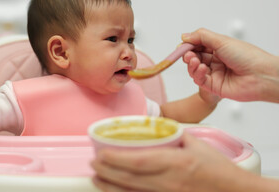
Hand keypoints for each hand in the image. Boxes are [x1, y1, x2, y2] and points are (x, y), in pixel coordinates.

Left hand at [91, 133, 253, 191]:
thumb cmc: (217, 168)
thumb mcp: (195, 143)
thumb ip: (172, 134)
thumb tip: (153, 126)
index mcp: (177, 163)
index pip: (140, 161)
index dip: (117, 159)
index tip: (101, 153)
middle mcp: (169, 183)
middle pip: (131, 178)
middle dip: (108, 171)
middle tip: (92, 163)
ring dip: (111, 186)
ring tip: (96, 178)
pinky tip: (113, 191)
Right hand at [182, 28, 278, 101]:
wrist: (260, 75)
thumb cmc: (248, 56)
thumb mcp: (221, 41)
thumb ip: (201, 37)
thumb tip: (184, 36)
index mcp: (219, 49)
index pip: (198, 46)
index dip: (189, 45)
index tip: (182, 44)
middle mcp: (216, 61)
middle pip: (194, 57)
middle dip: (188, 55)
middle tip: (187, 54)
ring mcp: (214, 74)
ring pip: (194, 69)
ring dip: (192, 64)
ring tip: (194, 61)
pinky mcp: (213, 86)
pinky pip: (199, 80)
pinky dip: (198, 74)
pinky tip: (203, 69)